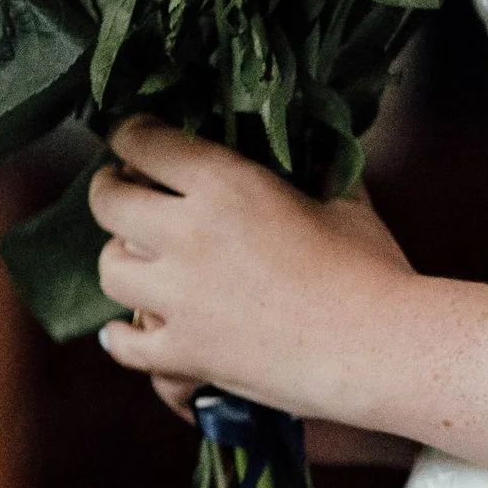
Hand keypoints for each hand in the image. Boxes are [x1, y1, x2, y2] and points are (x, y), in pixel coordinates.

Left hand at [89, 119, 417, 427]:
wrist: (378, 348)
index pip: (143, 142)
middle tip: (126, 192)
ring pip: (110, 268)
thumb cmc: (372, 269)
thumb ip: (322, 170)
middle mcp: (187, 234)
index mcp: (224, 184)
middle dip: (113, 192)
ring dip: (122, 260)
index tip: (135, 139)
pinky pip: (125, 344)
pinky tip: (126, 330)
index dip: (131, 136)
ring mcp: (179, 298)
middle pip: (108, 202)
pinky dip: (122, 337)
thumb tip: (320, 151)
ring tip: (140, 261)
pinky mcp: (184, 352)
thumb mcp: (347, 202)